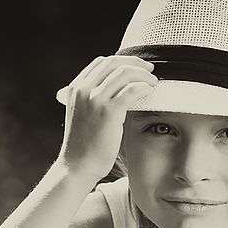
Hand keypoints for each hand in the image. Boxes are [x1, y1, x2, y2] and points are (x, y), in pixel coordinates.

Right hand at [57, 55, 157, 182]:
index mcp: (76, 88)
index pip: (101, 62)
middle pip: (114, 63)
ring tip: (152, 83)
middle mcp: (83, 90)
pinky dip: (143, 87)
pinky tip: (149, 91)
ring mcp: (95, 100)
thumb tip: (117, 89)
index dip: (123, 61)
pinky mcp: (108, 112)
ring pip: (124, 73)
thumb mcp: (83, 114)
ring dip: (143, 75)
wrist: (77, 166)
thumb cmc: (83, 145)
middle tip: (150, 71)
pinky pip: (131, 90)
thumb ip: (93, 99)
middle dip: (135, 64)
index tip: (136, 67)